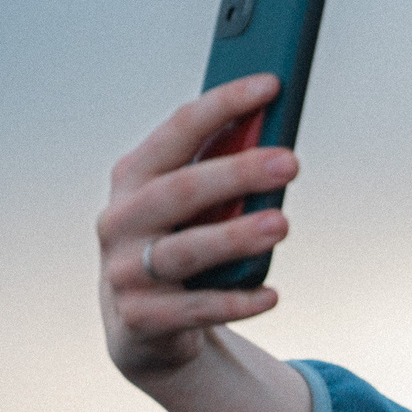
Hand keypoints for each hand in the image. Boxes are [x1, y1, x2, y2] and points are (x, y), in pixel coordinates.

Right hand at [97, 76, 312, 411]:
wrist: (143, 327)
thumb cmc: (181, 243)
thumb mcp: (195, 207)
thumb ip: (223, 174)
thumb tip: (275, 140)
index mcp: (134, 177)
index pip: (178, 130)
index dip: (223, 104)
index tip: (271, 84)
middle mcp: (121, 220)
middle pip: (181, 190)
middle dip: (236, 172)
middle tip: (290, 161)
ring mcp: (125, 271)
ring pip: (184, 251)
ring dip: (235, 236)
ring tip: (281, 223)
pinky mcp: (141, 319)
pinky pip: (195, 309)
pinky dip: (236, 302)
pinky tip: (271, 295)